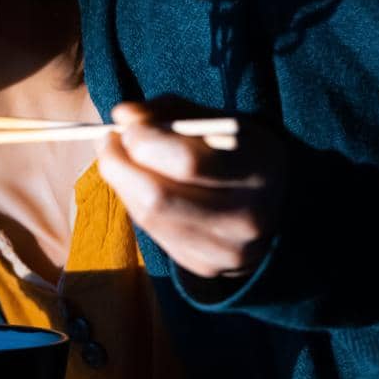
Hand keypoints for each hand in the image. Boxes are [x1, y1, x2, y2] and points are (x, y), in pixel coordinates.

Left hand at [93, 96, 289, 279]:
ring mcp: (227, 249)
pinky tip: (139, 187)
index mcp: (259, 169)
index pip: (188, 162)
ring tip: (119, 160)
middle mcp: (248, 216)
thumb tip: (122, 114)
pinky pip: (152, 233)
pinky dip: (134, 205)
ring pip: (147, 217)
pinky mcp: (205, 265)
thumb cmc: (232, 151)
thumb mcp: (213, 121)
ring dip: (121, 183)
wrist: (270, 203)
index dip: (143, 141)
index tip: (125, 124)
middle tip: (107, 142)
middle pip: (158, 197)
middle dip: (119, 165)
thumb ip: (168, 112)